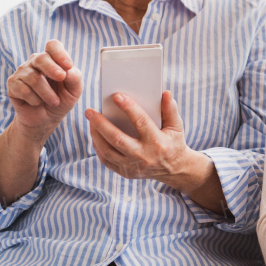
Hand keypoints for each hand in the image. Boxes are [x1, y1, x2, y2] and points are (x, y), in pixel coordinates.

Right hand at [6, 40, 82, 143]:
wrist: (46, 119)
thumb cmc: (61, 100)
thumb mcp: (74, 91)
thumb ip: (75, 78)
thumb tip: (69, 70)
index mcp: (52, 59)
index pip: (52, 45)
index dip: (60, 53)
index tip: (68, 66)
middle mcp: (35, 62)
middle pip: (41, 58)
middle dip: (52, 69)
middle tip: (61, 78)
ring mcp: (22, 72)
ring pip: (34, 77)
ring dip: (47, 93)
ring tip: (54, 102)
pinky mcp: (13, 84)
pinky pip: (23, 89)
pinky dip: (34, 99)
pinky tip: (37, 103)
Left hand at [85, 91, 206, 190]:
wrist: (173, 169)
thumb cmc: (173, 142)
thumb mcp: (176, 126)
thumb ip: (170, 109)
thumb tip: (165, 93)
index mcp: (158, 142)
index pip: (141, 122)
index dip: (129, 108)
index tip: (116, 96)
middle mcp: (144, 156)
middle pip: (118, 139)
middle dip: (101, 124)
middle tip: (89, 111)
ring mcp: (133, 166)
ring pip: (108, 151)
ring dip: (96, 135)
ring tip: (90, 121)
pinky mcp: (125, 173)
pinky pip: (106, 160)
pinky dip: (98, 147)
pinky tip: (95, 135)